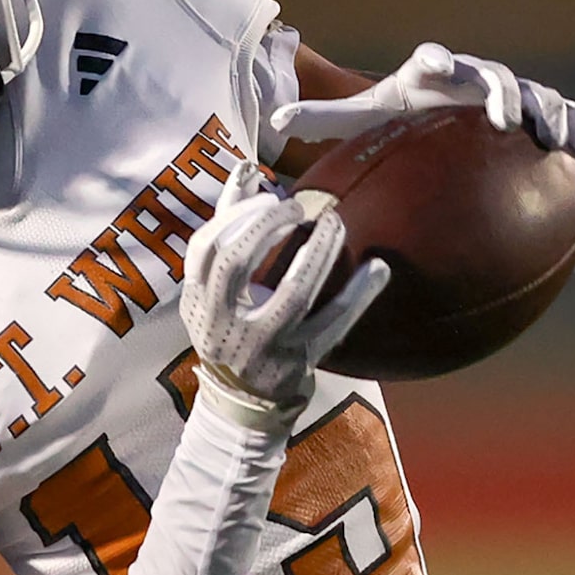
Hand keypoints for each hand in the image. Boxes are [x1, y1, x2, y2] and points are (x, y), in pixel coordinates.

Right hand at [180, 162, 389, 419]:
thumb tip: (245, 171)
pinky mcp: (294, 363)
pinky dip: (357, 295)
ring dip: (318, 252)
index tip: (267, 193)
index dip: (236, 215)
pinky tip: (378, 268)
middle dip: (268, 225)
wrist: (239, 403)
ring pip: (290, 293)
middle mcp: (221, 324)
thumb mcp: (213, 289)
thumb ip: (227, 233)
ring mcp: (258, 346)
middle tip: (299, 206)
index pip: (206, 249)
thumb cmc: (229, 328)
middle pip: (236, 265)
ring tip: (336, 223)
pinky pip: (331, 324)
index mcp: (196, 303)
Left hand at [270, 42, 574, 159]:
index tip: (434, 65)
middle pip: (496, 77)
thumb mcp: (371, 116)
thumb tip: (274, 119)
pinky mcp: (553, 115)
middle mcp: (481, 80)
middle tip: (502, 118)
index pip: (436, 60)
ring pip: (542, 98)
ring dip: (548, 114)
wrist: (468, 119)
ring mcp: (523, 95)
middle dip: (502, 91)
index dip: (437, 59)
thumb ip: (328, 117)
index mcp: (437, 76)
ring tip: (550, 138)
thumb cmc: (413, 114)